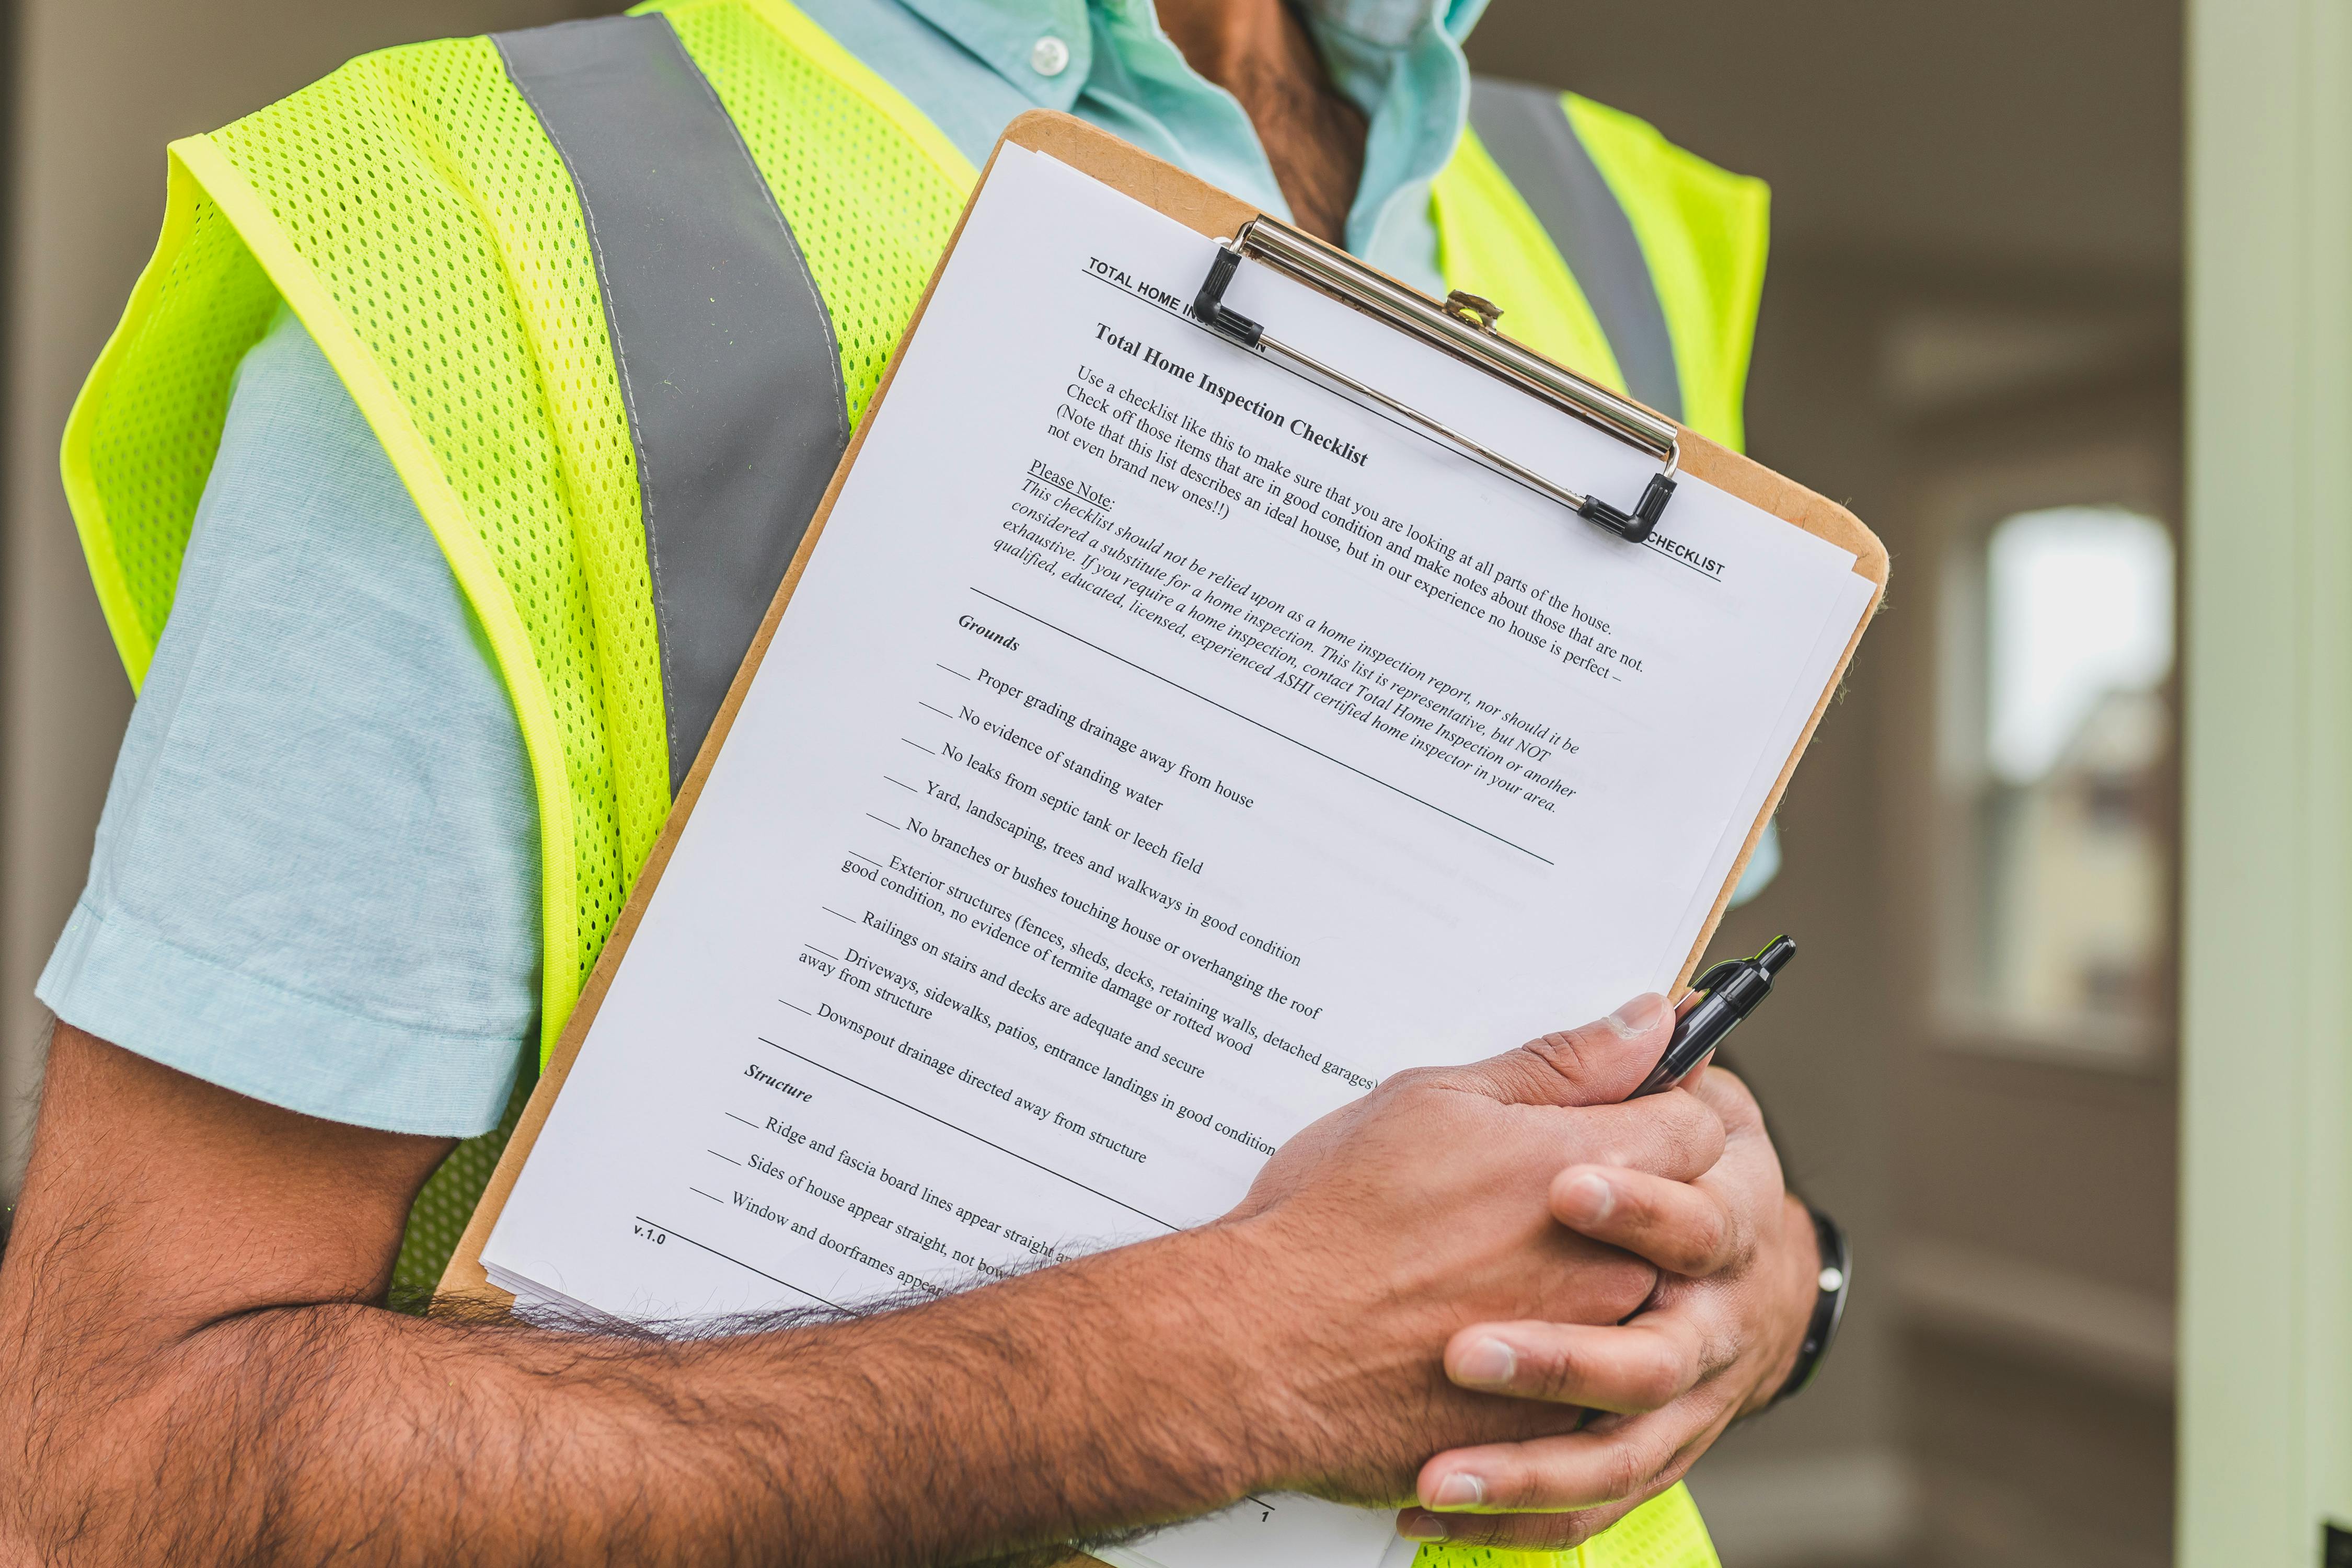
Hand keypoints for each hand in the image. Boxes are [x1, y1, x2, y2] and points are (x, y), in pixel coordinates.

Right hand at [1205, 995, 1728, 1504]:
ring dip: (1590, 1280)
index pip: (1698, 1128)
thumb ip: (1561, 1064)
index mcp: (1590, 1169)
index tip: (1612, 1111)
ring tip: (1497, 1267)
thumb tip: (1651, 1019)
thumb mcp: (1435, 1102)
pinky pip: (1592, 1387)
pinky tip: (1485, 1333)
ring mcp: (1587, 1351)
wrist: (1263, 1351)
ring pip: (1636, 1303)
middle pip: (1680, 1218)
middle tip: (1538, 1194)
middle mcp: (1610, 1263)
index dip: (1655, 1110)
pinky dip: (1554, 1358)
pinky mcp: (1554, 1425)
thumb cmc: (1334, 1218)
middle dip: (1628, 1199)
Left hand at [1392, 1065, 1820, 1550]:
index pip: (1694, 1216)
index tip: (1562, 1190)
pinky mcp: (1648, 1456)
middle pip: (1656, 1359)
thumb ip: (1613, 1077)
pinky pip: (1591, 1509)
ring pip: (1617, 1458)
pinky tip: (1430, 1510)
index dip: (1634, 1202)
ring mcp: (1683, 1405)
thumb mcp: (1629, 1115)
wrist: (1748, 1291)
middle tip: (1467, 1353)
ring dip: (1524, 1469)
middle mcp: (1708, 1327)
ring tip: (1440, 1472)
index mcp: (1719, 1224)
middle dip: (1562, 1358)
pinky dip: (1516, 1519)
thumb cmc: (1676, 1182)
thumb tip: (1653, 1005)